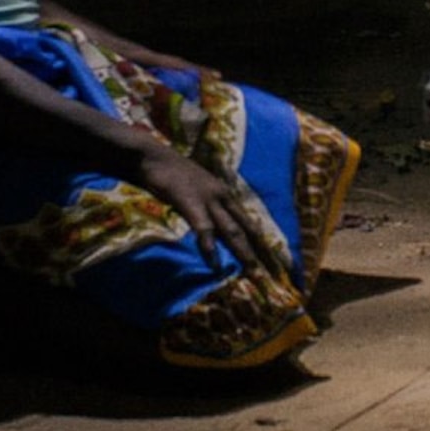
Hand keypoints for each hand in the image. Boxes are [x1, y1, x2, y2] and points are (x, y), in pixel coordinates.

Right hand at [132, 141, 292, 280]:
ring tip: (252, 272)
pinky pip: (204, 230)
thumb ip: (208, 206)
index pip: (248, 222)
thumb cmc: (172, 175)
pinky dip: (210, 248)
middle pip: (245, 229)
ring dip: (243, 253)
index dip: (261, 241)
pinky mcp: (191, 204)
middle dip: (259, 251)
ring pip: (231, 231)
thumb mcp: (197, 189)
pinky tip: (215, 265)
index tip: (275, 259)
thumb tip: (213, 228)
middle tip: (272, 272)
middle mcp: (222, 198)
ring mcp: (208, 200)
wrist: (154, 158)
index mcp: (225, 195)